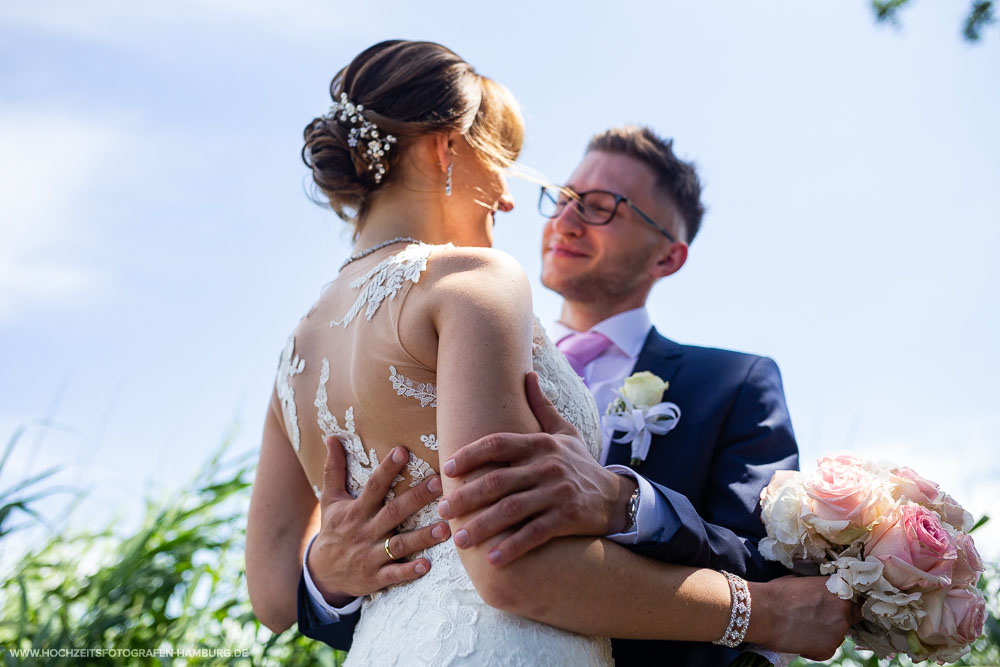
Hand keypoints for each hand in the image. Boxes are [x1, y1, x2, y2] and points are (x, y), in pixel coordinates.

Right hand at [307, 436, 450, 603]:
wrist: (322, 573)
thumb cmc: (333, 530)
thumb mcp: (330, 500)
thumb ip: (334, 469)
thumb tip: (331, 437)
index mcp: (356, 510)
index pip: (373, 486)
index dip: (386, 469)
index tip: (402, 451)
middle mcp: (365, 531)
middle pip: (393, 512)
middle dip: (416, 498)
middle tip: (438, 483)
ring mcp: (370, 555)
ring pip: (399, 545)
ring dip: (422, 537)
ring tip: (446, 527)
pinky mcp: (375, 577)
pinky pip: (394, 574)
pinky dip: (409, 571)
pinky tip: (427, 565)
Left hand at [438, 371, 635, 565]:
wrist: (616, 497)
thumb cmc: (580, 464)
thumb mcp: (564, 432)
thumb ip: (541, 405)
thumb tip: (527, 372)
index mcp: (541, 444)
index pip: (498, 443)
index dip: (470, 455)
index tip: (446, 468)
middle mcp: (548, 466)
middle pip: (497, 480)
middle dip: (466, 496)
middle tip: (443, 510)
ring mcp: (558, 492)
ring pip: (511, 510)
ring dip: (482, 526)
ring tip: (459, 539)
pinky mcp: (568, 517)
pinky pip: (535, 533)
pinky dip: (513, 547)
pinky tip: (493, 560)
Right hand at [747, 575, 862, 660]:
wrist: (763, 611)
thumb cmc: (777, 593)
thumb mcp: (802, 583)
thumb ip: (819, 590)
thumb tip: (818, 596)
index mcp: (839, 590)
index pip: (854, 602)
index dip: (844, 607)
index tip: (835, 610)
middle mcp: (843, 610)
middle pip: (848, 620)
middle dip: (835, 621)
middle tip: (815, 620)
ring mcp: (838, 632)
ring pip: (837, 636)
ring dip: (825, 634)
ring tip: (802, 629)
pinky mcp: (828, 649)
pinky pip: (826, 650)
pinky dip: (815, 648)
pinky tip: (799, 638)